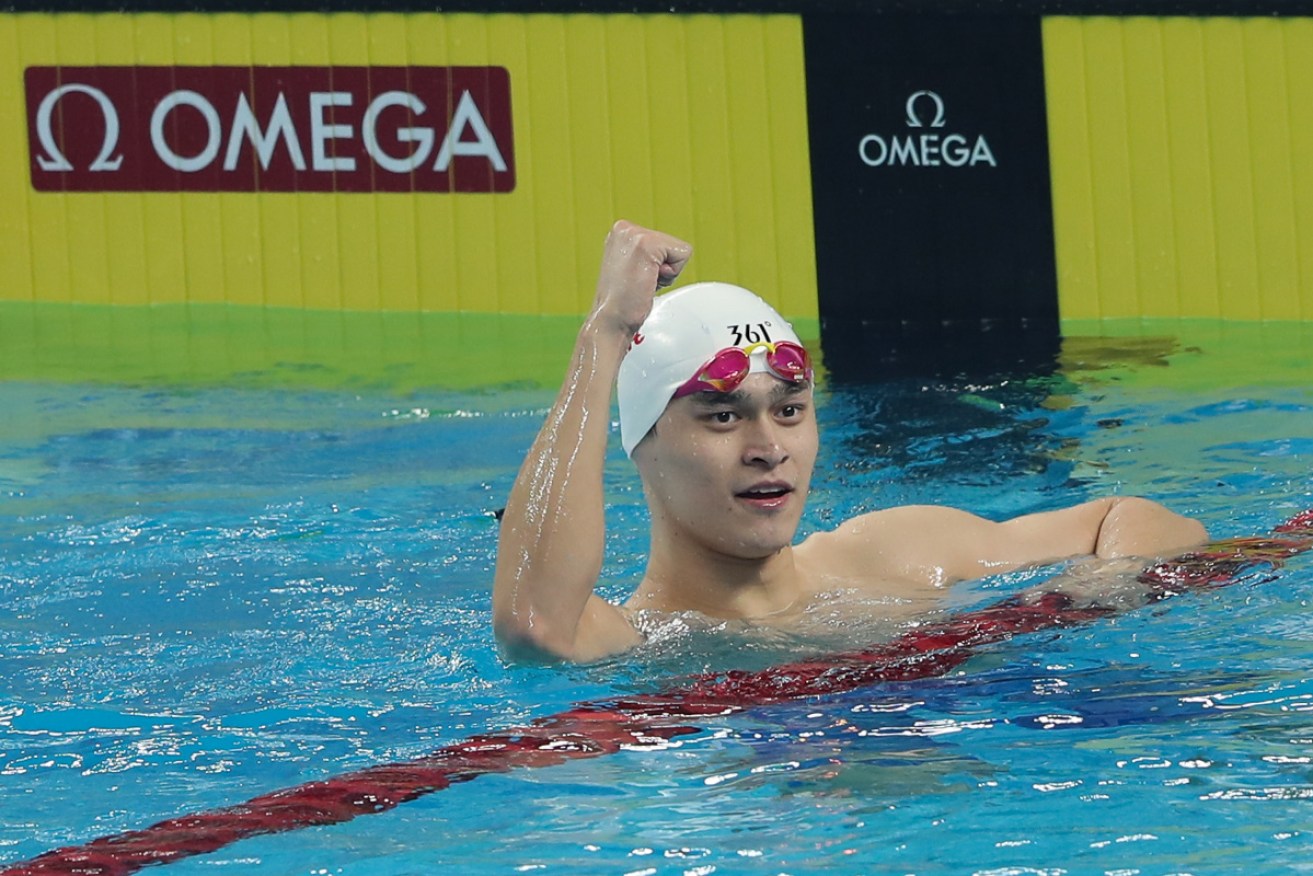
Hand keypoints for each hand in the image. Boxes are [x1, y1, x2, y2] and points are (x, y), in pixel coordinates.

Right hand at [590, 220, 691, 334]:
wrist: (611, 320)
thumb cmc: (622, 303)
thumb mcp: (629, 267)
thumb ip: (645, 255)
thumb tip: (662, 255)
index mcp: (620, 232)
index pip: (662, 242)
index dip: (656, 266)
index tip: (636, 277)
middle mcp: (625, 228)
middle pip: (672, 244)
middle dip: (661, 268)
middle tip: (639, 282)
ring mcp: (634, 234)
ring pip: (678, 249)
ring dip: (665, 273)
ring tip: (642, 282)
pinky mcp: (647, 244)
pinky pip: (683, 255)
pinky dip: (670, 275)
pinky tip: (648, 282)